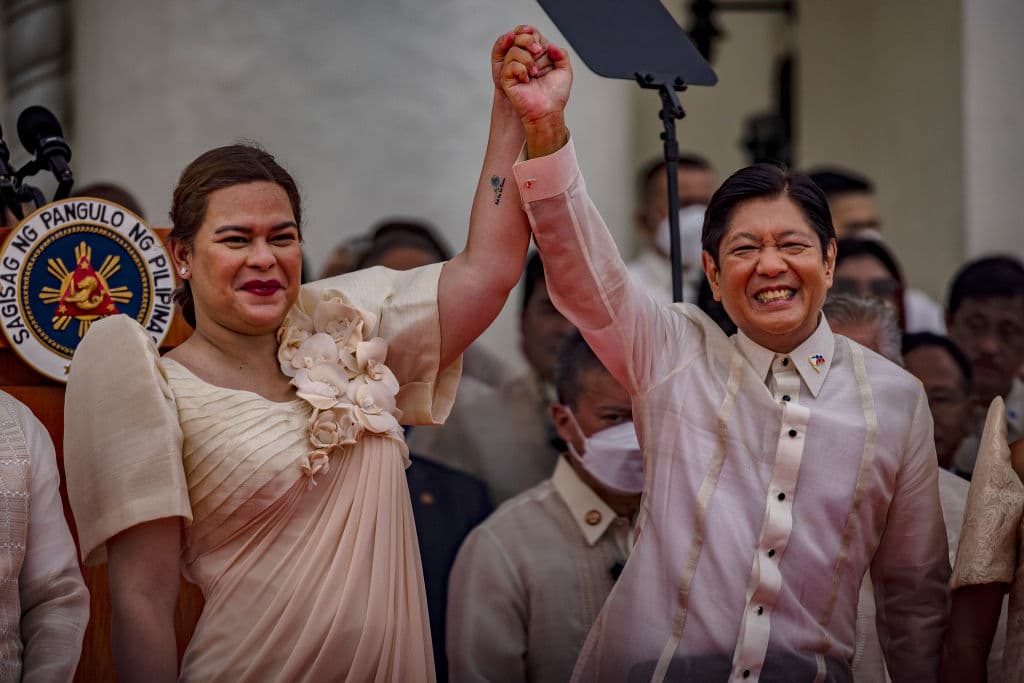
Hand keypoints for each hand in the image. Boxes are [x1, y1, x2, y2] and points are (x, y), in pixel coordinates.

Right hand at [498, 26, 571, 156]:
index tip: (540, 42)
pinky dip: (520, 69)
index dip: (532, 34)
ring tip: (535, 73)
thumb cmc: (556, 96)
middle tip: (538, 51)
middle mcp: (524, 61)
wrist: (548, 111)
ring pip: (513, 50)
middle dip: (529, 41)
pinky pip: (510, 65)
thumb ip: (561, 54)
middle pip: (518, 38)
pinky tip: (527, 79)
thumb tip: (550, 45)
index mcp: (537, 57)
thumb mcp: (565, 71)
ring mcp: (515, 70)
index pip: (529, 36)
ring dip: (527, 59)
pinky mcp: (508, 79)